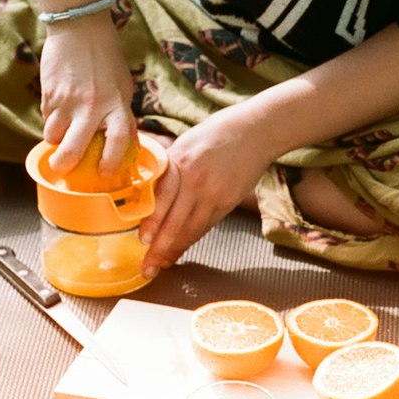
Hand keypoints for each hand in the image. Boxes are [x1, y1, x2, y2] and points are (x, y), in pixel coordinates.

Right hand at [39, 13, 135, 176]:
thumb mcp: (123, 86)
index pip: (119, 142)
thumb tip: (126, 143)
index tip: (105, 173)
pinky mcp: (49, 93)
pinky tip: (58, 106)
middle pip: (73, 150)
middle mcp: (92, 107)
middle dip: (64, 165)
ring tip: (61, 131)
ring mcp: (67, 101)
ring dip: (55, 139)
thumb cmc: (106, 58)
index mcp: (117, 104)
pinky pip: (45, 117)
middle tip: (62, 169)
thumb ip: (122, 115)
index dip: (111, 163)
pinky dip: (50, 119)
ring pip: (53, 136)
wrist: (80, 28)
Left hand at [138, 108, 271, 277]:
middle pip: (175, 222)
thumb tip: (149, 187)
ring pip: (192, 230)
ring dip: (175, 250)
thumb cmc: (218, 132)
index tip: (142, 240)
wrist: (256, 130)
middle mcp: (197, 181)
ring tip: (162, 265)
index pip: (163, 199)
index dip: (153, 222)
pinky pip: (206, 226)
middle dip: (159, 249)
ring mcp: (215, 194)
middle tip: (148, 268)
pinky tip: (181, 249)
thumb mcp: (186, 142)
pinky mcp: (228, 202)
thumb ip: (169, 167)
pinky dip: (191, 240)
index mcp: (181, 163)